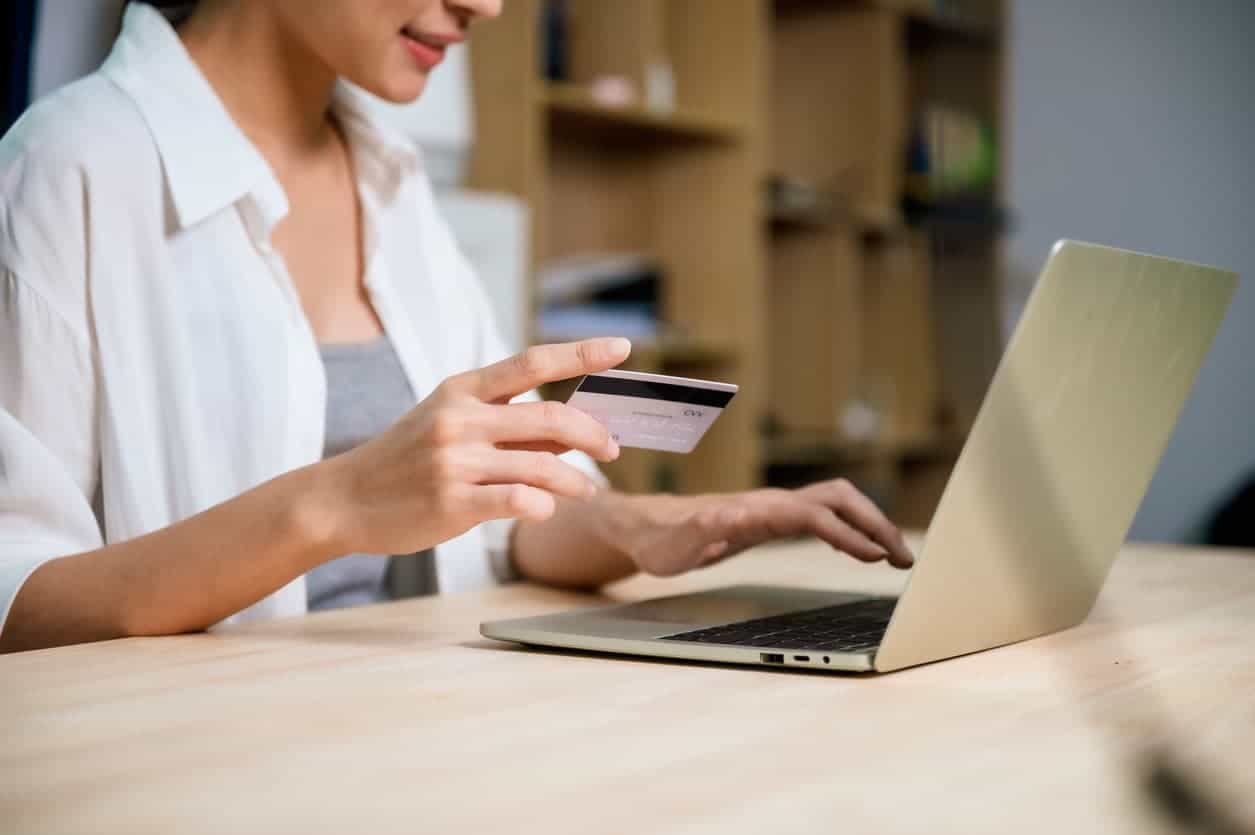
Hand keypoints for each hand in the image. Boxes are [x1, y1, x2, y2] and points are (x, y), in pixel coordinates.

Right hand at [316, 338, 629, 555]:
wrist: (343, 498)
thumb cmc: (407, 460)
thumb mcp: (450, 425)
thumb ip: (509, 425)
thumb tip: (574, 429)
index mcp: (462, 390)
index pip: (533, 362)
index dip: (582, 353)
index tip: (623, 347)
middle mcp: (460, 419)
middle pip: (551, 417)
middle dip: (594, 434)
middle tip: (612, 449)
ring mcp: (456, 461)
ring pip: (543, 465)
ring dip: (577, 481)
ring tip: (589, 491)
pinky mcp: (453, 502)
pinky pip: (519, 501)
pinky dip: (545, 505)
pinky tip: (548, 509)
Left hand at [611, 479, 913, 576]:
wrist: (646, 527)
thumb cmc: (660, 540)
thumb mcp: (676, 544)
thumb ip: (702, 530)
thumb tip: (730, 515)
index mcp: (755, 511)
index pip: (813, 516)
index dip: (847, 534)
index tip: (875, 556)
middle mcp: (770, 503)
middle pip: (837, 500)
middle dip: (875, 524)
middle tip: (905, 557)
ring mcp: (774, 508)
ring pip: (837, 503)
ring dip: (870, 524)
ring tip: (896, 555)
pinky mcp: (774, 517)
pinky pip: (826, 515)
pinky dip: (853, 529)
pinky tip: (865, 549)